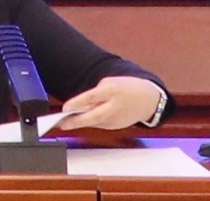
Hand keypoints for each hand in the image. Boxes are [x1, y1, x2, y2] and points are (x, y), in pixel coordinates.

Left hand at [54, 77, 168, 130]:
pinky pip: (100, 124)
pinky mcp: (117, 126)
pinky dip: (90, 123)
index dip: (78, 102)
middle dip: (76, 121)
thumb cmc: (126, 88)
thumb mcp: (110, 83)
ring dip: (80, 123)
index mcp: (112, 90)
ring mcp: (117, 118)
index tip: (65, 108)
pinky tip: (80, 122)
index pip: (92, 96)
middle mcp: (115, 106)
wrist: (148, 99)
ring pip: (95, 122)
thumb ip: (96, 93)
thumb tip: (81, 105)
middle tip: (62, 123)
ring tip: (65, 123)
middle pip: (94, 115)